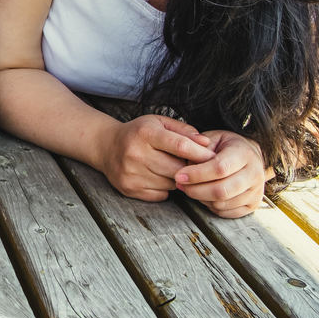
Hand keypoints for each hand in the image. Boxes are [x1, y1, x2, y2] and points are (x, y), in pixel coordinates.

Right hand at [100, 115, 215, 201]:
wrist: (106, 145)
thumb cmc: (138, 133)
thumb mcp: (159, 123)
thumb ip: (184, 131)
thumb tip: (206, 143)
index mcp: (145, 133)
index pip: (181, 146)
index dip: (200, 153)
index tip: (212, 158)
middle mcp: (135, 153)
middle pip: (178, 169)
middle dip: (188, 168)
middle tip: (190, 164)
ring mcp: (131, 172)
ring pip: (171, 184)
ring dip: (176, 179)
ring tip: (170, 169)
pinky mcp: (129, 188)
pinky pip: (161, 195)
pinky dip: (165, 189)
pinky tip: (158, 177)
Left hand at [175, 130, 271, 217]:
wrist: (249, 156)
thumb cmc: (226, 146)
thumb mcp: (213, 138)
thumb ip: (199, 149)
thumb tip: (185, 166)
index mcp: (245, 154)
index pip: (220, 168)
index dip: (197, 174)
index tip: (179, 176)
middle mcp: (254, 174)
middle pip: (222, 190)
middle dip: (196, 190)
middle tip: (181, 185)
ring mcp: (256, 192)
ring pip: (223, 204)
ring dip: (201, 198)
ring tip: (191, 188)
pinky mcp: (253, 205)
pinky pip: (227, 212)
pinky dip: (211, 206)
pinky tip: (204, 196)